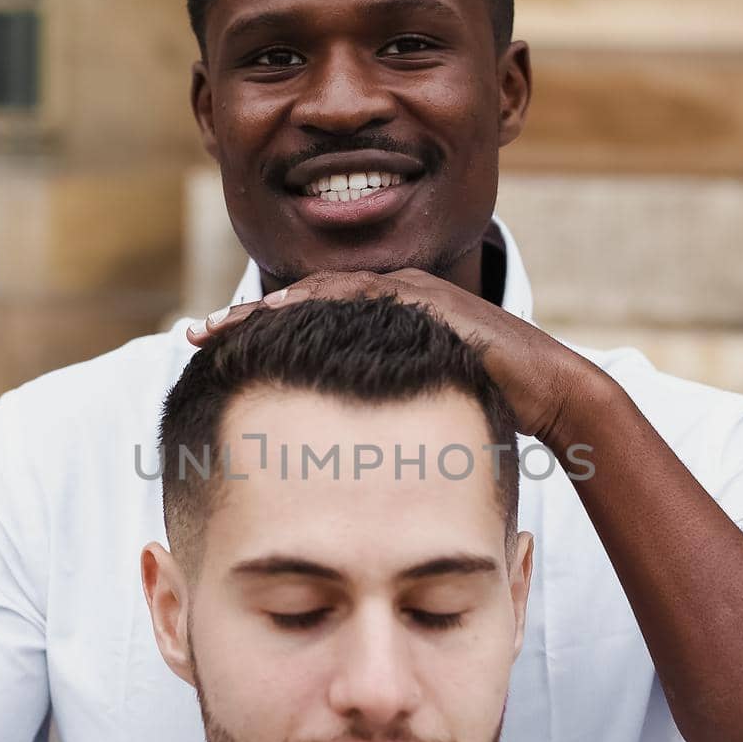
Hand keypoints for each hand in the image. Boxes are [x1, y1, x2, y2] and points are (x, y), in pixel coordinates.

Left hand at [186, 268, 583, 443]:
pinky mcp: (426, 298)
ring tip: (218, 329)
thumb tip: (338, 449)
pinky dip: (313, 304)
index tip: (208, 351)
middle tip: (193, 336)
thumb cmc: (489, 407)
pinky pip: (358, 296)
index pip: (307, 320)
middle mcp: (392, 296)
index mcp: (385, 321)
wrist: (549, 392)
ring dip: (264, 309)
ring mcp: (410, 292)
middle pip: (300, 300)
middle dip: (243, 318)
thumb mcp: (417, 408)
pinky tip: (274, 318)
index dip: (255, 333)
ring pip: (319, 293)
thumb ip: (377, 412)